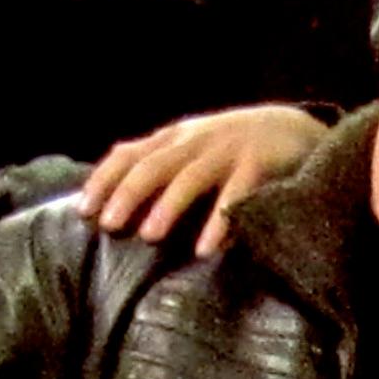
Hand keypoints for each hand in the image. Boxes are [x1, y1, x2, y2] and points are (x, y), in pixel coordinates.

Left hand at [78, 105, 323, 258]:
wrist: (295, 129)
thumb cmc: (233, 151)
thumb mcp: (191, 150)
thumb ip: (158, 167)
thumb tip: (110, 200)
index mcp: (174, 139)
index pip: (128, 154)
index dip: (103, 180)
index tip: (83, 211)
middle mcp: (196, 141)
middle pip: (155, 165)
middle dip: (128, 193)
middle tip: (109, 225)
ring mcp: (228, 150)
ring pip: (191, 176)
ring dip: (169, 206)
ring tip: (150, 236)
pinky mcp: (259, 164)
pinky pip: (237, 194)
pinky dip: (220, 221)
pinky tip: (205, 249)